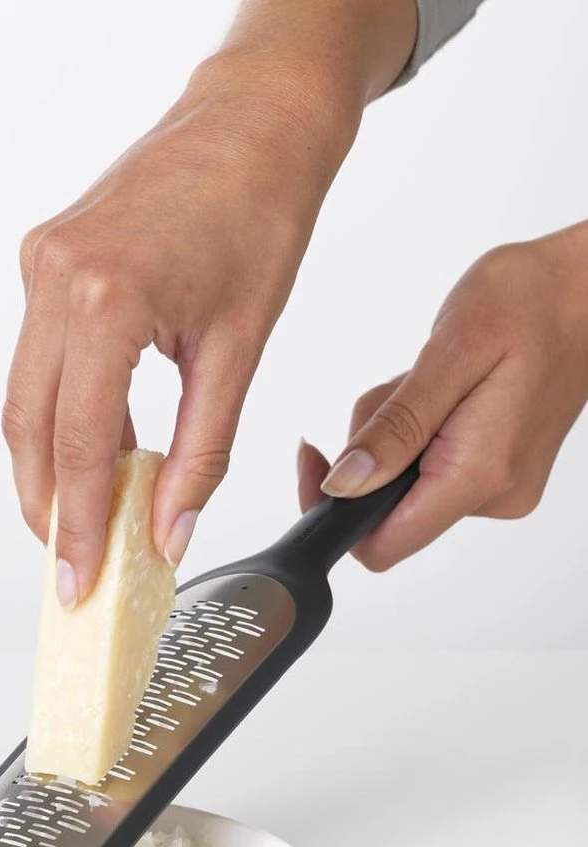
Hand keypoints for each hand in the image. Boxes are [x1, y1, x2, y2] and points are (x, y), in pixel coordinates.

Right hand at [2, 56, 358, 605]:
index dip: (77, 523)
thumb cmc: (260, 214)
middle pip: (28, 426)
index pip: (78, 443)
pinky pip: (38, 357)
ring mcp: (41, 264)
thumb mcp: (240, 348)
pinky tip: (96, 448)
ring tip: (81, 516)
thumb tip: (169, 529)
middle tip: (69, 562)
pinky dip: (61, 411)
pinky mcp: (44, 258)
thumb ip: (201, 451)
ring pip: (23, 396)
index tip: (78, 579)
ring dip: (48, 462)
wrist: (252, 121)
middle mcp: (54, 278)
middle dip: (45, 504)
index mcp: (106, 299)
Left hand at [298, 224, 587, 569]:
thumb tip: (343, 486)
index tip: (315, 460)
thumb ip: (394, 428)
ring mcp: (497, 486)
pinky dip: (417, 429)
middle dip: (368, 453)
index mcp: (478, 475)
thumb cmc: (531, 302)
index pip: (382, 545)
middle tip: (397, 389)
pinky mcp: (496, 470)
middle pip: (385, 509)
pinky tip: (444, 389)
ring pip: (402, 482)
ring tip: (427, 379)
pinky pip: (428, 465)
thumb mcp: (449, 356)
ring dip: (393, 433)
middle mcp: (493, 495)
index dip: (333, 514)